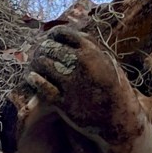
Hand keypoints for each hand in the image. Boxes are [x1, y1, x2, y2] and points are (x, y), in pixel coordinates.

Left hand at [23, 27, 138, 140]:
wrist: (119, 119)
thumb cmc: (113, 89)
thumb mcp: (108, 62)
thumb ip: (90, 47)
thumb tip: (70, 34)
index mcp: (92, 52)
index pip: (63, 33)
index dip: (52, 36)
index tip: (49, 40)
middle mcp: (81, 65)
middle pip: (50, 48)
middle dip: (42, 50)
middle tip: (39, 54)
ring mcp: (72, 84)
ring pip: (43, 64)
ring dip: (37, 64)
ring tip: (35, 66)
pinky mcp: (64, 103)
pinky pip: (42, 87)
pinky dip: (34, 80)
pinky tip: (32, 78)